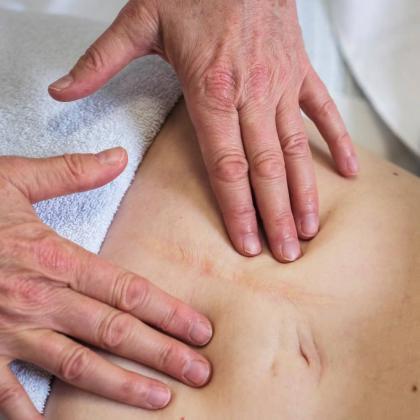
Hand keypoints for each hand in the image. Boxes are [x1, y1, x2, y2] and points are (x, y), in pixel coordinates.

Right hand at [0, 148, 212, 418]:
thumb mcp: (14, 180)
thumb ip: (70, 172)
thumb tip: (118, 156)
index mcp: (54, 258)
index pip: (127, 290)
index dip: (167, 311)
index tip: (199, 329)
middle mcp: (39, 300)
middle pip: (115, 331)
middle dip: (161, 354)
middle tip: (200, 371)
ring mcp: (9, 332)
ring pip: (78, 366)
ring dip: (122, 387)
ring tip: (161, 399)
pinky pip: (7, 394)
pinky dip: (31, 416)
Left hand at [48, 0, 358, 262]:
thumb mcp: (140, 21)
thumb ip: (100, 62)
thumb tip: (61, 91)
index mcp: (212, 92)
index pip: (228, 165)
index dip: (239, 209)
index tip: (247, 243)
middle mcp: (252, 96)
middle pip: (266, 169)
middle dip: (275, 216)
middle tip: (284, 254)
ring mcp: (281, 85)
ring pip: (296, 150)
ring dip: (304, 192)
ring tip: (308, 230)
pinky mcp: (300, 72)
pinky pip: (324, 111)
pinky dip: (338, 142)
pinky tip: (348, 172)